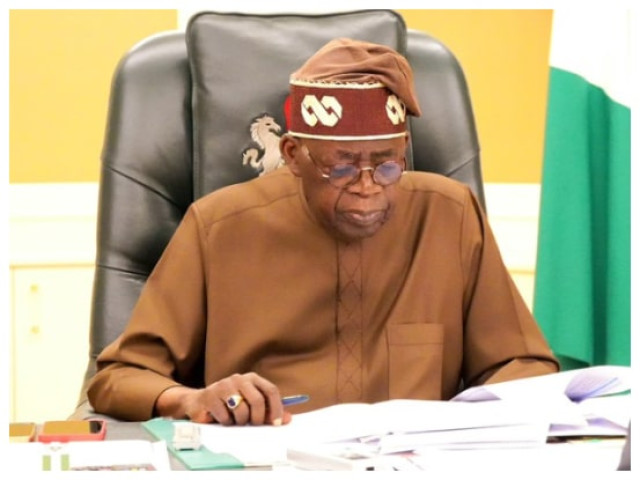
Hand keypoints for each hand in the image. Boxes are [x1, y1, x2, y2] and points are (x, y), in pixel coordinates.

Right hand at [157, 372, 291, 425]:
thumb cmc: (229, 404)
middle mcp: (239, 378)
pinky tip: (222, 418)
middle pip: (257, 400)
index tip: (277, 423)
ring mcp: (223, 386)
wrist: (199, 402)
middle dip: (258, 418)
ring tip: (235, 420)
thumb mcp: (250, 405)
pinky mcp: (210, 396)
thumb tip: (288, 419)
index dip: (276, 408)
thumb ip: (269, 411)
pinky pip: (225, 417)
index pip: (271, 390)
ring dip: (240, 421)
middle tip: (254, 425)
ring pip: (241, 410)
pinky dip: (227, 423)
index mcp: (252, 378)